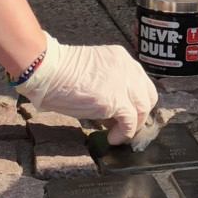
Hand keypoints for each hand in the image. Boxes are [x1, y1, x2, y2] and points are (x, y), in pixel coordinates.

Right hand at [17, 32, 156, 144]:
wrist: (48, 70)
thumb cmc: (60, 72)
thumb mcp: (92, 73)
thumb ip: (108, 87)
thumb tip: (114, 116)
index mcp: (122, 58)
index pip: (141, 83)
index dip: (136, 101)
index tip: (126, 113)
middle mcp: (129, 68)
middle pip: (148, 96)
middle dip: (139, 114)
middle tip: (125, 126)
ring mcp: (124, 84)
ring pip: (142, 110)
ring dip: (132, 127)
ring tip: (117, 134)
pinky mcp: (117, 101)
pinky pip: (130, 123)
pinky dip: (123, 134)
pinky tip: (111, 138)